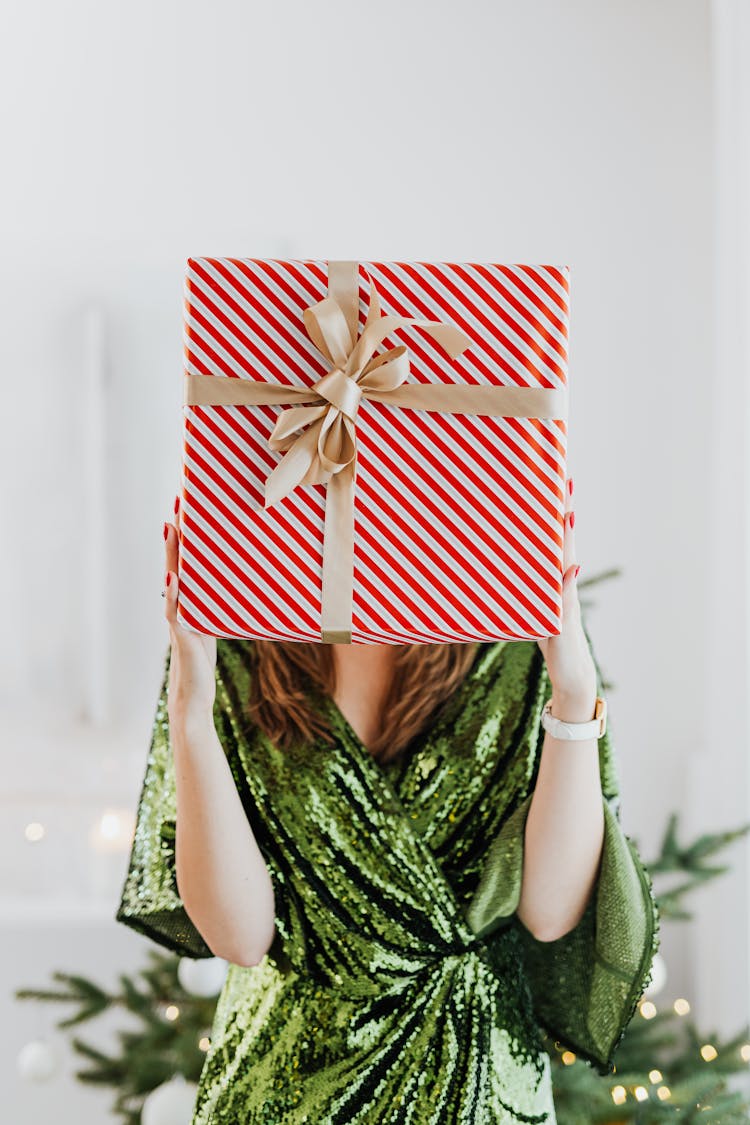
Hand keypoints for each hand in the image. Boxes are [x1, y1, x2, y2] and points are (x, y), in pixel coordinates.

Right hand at [164, 494, 216, 720]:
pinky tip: (175, 577)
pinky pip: (175, 611)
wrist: (195, 697)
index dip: (185, 537)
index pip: (186, 563)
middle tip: (178, 502)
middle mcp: (179, 605)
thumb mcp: (217, 626)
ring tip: (171, 527)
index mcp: (188, 602)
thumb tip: (244, 584)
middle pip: (176, 563)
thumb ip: (220, 608)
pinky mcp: (181, 637)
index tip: (189, 506)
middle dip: (176, 534)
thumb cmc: (204, 662)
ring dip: (171, 554)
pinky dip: (173, 593)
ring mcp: (177, 619)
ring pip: (173, 580)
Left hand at [536, 475, 597, 721]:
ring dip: (567, 539)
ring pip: (567, 563)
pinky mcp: (566, 620)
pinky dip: (568, 581)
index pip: (552, 540)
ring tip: (568, 512)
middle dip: (565, 511)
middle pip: (564, 542)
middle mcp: (564, 584)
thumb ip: (518, 592)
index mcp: (553, 580)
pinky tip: (571, 564)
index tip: (552, 483)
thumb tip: (490, 572)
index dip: (554, 513)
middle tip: (565, 480)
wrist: (571, 674)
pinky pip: (566, 597)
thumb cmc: (550, 640)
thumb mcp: (527, 610)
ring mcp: (568, 600)